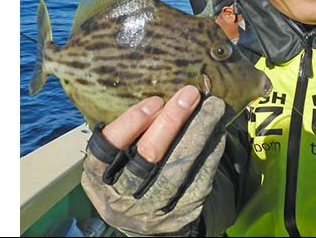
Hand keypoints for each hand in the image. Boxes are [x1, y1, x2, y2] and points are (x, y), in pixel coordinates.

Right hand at [81, 85, 227, 236]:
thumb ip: (129, 133)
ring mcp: (151, 210)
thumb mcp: (115, 158)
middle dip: (170, 122)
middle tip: (190, 94)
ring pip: (176, 169)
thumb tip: (164, 94)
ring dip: (197, 134)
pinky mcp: (179, 216)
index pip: (106, 148)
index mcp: (97, 178)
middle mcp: (121, 198)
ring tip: (212, 107)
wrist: (146, 221)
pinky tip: (218, 132)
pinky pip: (198, 182)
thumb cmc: (128, 173)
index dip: (130, 123)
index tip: (155, 100)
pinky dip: (210, 155)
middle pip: (147, 157)